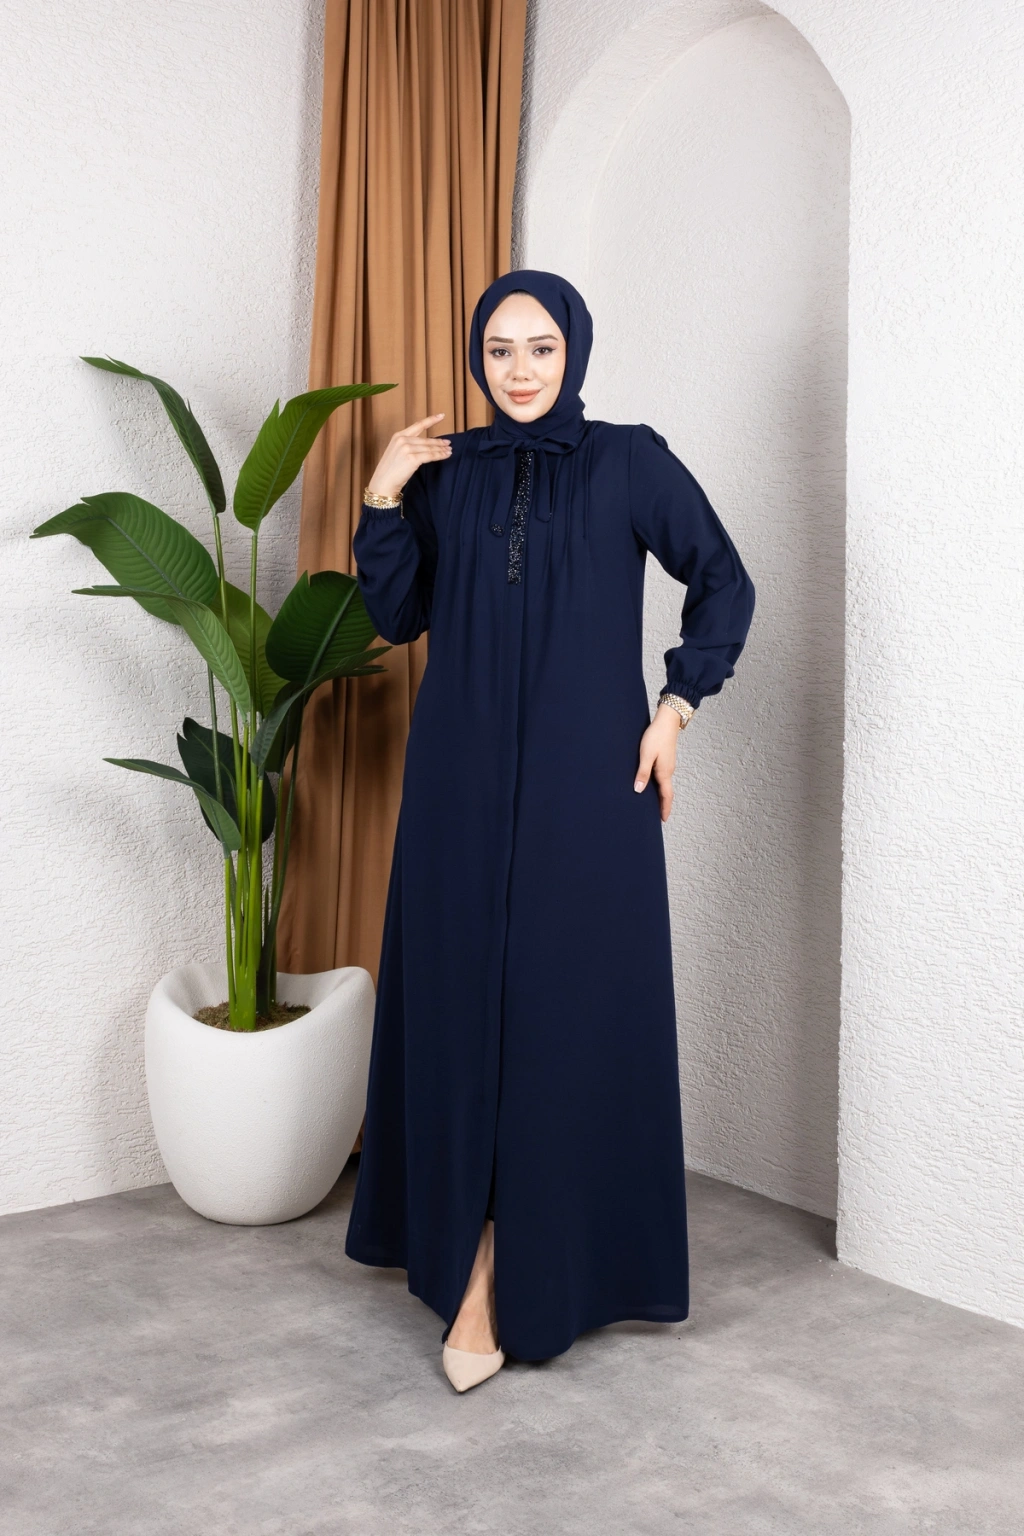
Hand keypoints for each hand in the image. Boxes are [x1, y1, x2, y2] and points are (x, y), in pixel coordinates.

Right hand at [367, 413, 451, 496]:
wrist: (383, 482)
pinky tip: (446, 455)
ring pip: (429, 448)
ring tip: (449, 450)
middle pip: (426, 440)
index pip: (418, 425)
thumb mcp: (396, 452)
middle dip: (439, 442)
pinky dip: (440, 455)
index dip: (432, 420)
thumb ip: (408, 445)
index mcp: (398, 436)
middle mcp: (403, 440)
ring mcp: (407, 448)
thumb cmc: (390, 471)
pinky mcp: (412, 458)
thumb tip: (425, 446)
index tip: (442, 415)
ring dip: (441, 449)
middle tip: (448, 443)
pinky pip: (430, 456)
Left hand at [634, 704, 682, 821]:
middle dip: (663, 804)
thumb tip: (639, 790)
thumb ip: (642, 773)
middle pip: (666, 792)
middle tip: (659, 816)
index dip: (665, 808)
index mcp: (664, 772)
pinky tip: (653, 785)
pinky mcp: (665, 759)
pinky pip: (663, 777)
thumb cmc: (656, 736)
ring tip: (655, 804)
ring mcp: (668, 765)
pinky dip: (659, 785)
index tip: (663, 820)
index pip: (666, 795)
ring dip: (661, 795)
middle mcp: (668, 770)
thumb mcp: (646, 755)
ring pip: (665, 784)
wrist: (667, 720)